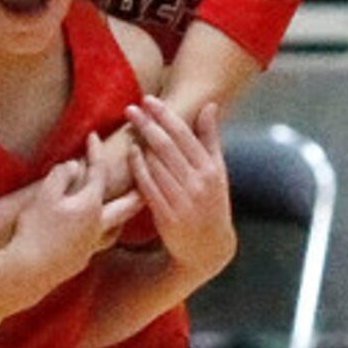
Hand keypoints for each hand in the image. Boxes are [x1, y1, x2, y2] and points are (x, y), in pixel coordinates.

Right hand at [11, 151, 141, 287]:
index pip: (99, 173)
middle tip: (148, 180)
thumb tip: (72, 165)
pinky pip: (100, 243)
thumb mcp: (44, 196)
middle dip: (138, 190)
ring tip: (126, 211)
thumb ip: (60, 176)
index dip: (95, 153)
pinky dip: (104, 234)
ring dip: (123, 218)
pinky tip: (97, 235)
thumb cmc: (34, 230)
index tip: (94, 136)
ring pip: (116, 229)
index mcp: (90, 206)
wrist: (29, 271)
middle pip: (126, 206)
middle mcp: (98, 226)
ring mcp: (91, 245)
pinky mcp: (81, 260)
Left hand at [126, 98, 234, 276]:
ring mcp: (182, 201)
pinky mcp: (167, 217)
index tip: (149, 100)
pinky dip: (139, 168)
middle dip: (148, 124)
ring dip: (141, 142)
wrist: (209, 247)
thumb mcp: (218, 171)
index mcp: (211, 170)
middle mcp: (198, 184)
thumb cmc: (212, 203)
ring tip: (130, 125)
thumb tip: (209, 105)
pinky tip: (130, 153)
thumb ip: (211, 138)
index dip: (165, 116)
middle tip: (131, 108)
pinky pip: (149, 187)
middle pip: (167, 147)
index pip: (185, 135)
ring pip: (156, 165)